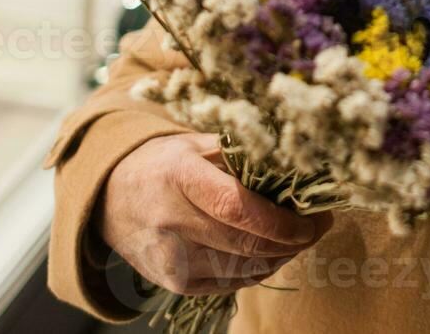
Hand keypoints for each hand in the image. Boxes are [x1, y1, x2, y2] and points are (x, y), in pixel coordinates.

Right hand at [98, 132, 331, 295]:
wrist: (111, 200)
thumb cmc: (166, 164)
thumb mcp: (198, 144)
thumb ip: (244, 155)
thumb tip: (300, 169)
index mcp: (179, 177)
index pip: (237, 208)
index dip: (282, 220)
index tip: (316, 217)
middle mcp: (171, 222)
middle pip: (247, 245)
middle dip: (294, 240)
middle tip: (319, 225)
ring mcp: (172, 260)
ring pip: (246, 269)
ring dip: (282, 255)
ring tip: (299, 236)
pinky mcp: (176, 284)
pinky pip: (234, 282)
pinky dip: (260, 268)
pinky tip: (271, 250)